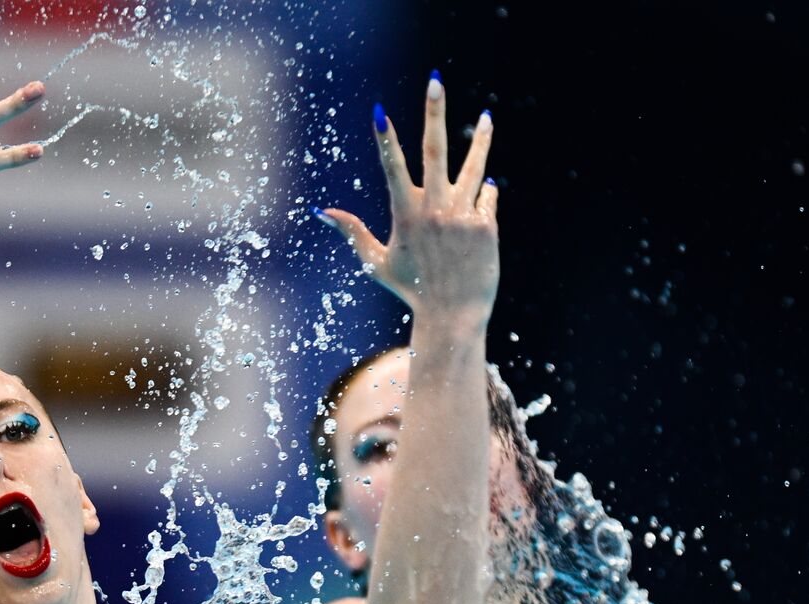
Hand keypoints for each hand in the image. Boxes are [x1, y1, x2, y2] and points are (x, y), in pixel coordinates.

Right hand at [319, 72, 498, 322]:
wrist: (452, 317)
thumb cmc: (411, 290)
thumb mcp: (375, 262)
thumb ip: (352, 231)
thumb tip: (320, 211)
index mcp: (405, 214)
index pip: (391, 167)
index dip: (384, 139)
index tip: (378, 112)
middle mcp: (435, 209)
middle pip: (435, 151)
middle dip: (434, 113)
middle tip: (435, 82)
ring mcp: (463, 216)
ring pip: (474, 167)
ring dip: (481, 140)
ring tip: (488, 117)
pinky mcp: (486, 227)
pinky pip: (486, 197)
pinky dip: (483, 192)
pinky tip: (481, 191)